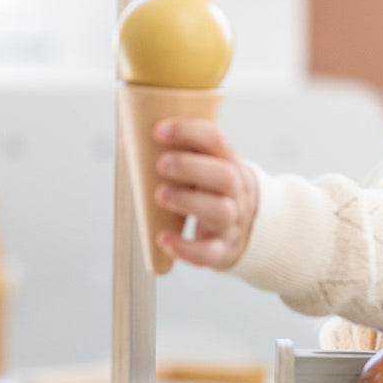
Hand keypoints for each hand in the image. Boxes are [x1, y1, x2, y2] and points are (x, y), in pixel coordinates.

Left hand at [151, 118, 258, 270]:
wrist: (253, 229)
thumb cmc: (213, 192)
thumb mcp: (209, 169)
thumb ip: (179, 155)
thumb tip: (129, 142)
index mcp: (230, 164)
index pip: (217, 141)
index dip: (189, 132)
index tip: (158, 130)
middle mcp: (236, 192)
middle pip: (224, 176)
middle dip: (190, 167)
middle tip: (161, 163)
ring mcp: (232, 221)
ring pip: (220, 211)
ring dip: (188, 201)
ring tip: (160, 195)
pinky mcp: (223, 249)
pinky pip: (209, 252)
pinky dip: (186, 248)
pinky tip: (163, 239)